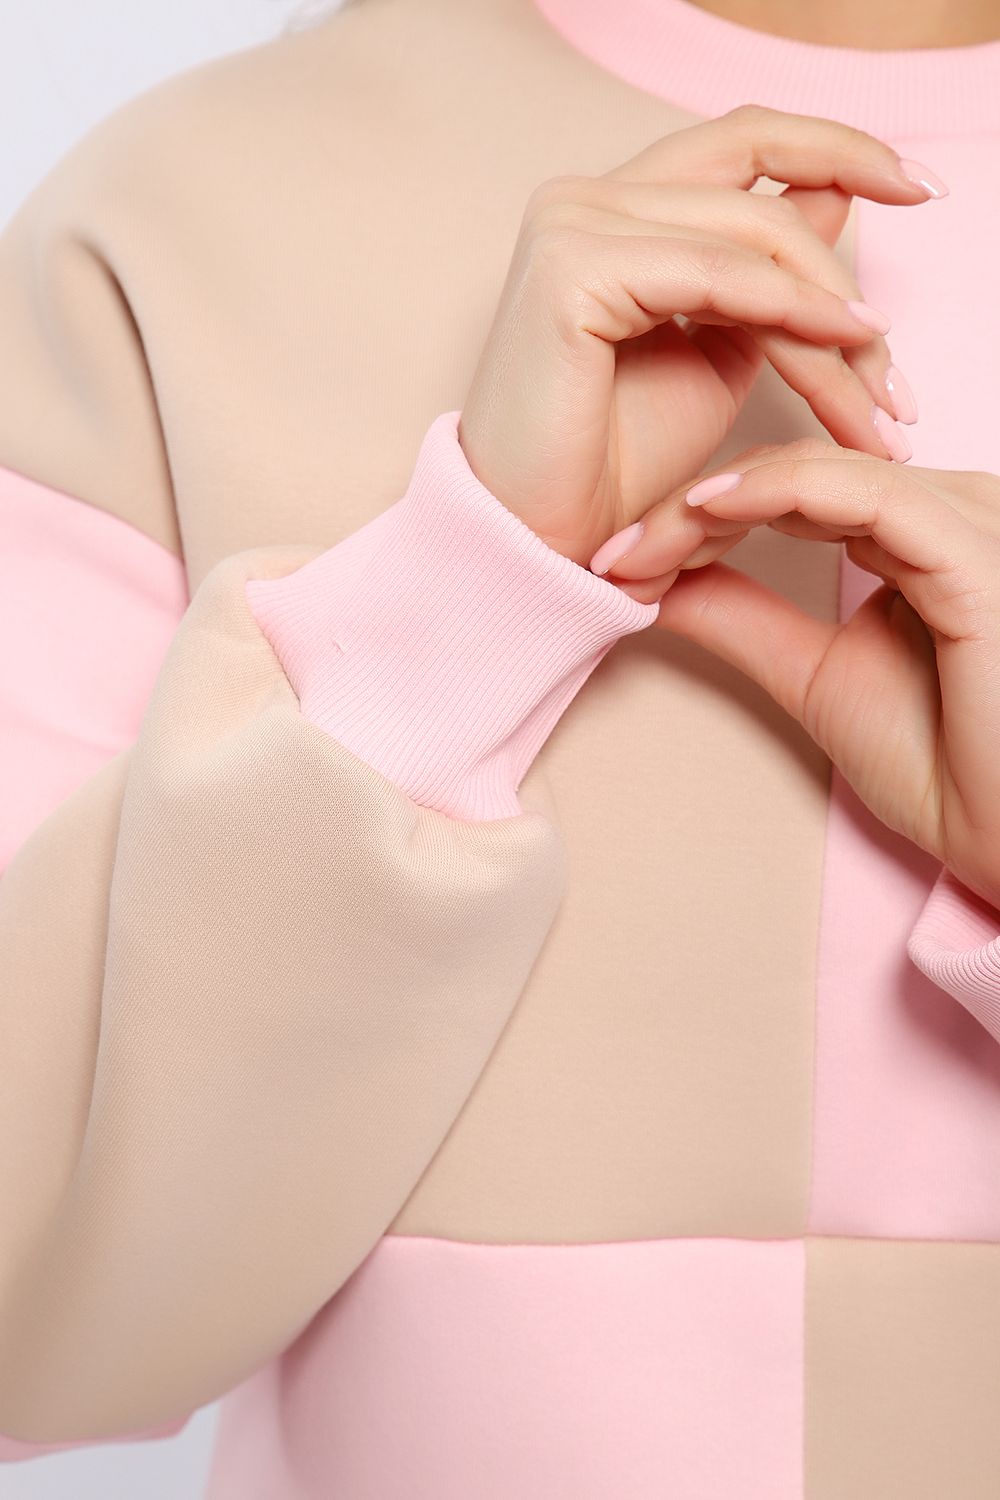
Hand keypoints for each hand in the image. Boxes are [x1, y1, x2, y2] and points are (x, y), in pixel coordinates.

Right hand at [459, 103, 938, 570]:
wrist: (547, 539)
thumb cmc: (617, 464)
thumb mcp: (720, 353)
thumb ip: (768, 277)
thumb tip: (839, 198)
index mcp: (613, 210)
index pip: (741, 142)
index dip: (836, 146)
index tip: (921, 186)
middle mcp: (585, 198)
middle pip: (758, 182)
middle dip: (844, 272)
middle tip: (895, 372)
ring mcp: (572, 224)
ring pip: (750, 235)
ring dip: (829, 315)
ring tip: (876, 399)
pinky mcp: (571, 268)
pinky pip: (716, 273)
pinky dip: (789, 311)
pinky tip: (836, 350)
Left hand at [601, 440, 999, 910]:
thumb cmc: (950, 770)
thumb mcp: (816, 678)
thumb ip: (747, 619)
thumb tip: (659, 582)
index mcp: (924, 539)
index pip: (799, 493)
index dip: (703, 517)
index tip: (621, 560)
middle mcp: (953, 513)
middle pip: (800, 473)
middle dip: (694, 508)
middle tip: (613, 552)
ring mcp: (970, 524)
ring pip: (820, 471)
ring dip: (717, 501)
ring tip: (640, 542)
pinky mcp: (975, 551)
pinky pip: (866, 494)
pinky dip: (777, 492)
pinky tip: (705, 506)